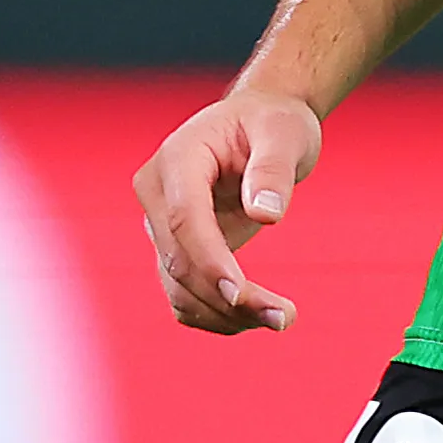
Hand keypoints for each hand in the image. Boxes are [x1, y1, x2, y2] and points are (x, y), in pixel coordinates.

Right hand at [134, 89, 321, 333]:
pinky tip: (258, 316)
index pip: (184, 219)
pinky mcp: (175, 250)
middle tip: (285, 317)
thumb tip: (265, 215)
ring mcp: (160, 226)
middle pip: (180, 261)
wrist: (258, 126)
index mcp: (177, 159)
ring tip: (282, 318)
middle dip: (229, 298)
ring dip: (225, 316)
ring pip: (179, 288)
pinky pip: (185, 296)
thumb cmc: (272, 123)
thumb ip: (274, 169)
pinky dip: (217, 315)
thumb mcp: (284, 132)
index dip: (209, 261)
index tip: (242, 296)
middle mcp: (158, 195)